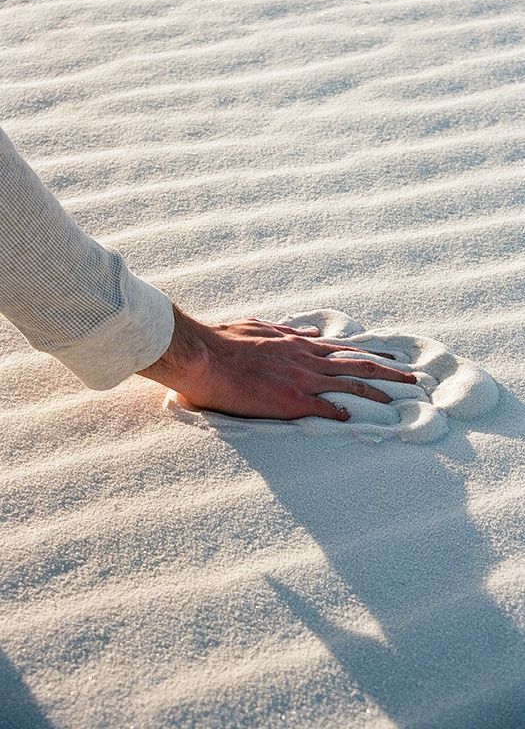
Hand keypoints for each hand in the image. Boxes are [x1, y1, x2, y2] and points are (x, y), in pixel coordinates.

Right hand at [138, 305, 415, 420]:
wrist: (206, 356)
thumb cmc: (226, 341)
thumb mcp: (260, 328)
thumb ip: (287, 331)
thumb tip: (310, 332)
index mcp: (299, 344)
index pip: (345, 350)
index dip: (372, 354)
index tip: (393, 358)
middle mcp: (307, 359)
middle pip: (358, 365)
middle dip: (390, 371)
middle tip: (415, 379)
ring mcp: (301, 379)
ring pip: (350, 384)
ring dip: (378, 391)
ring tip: (402, 398)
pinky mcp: (290, 399)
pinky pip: (323, 407)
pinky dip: (340, 411)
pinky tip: (354, 418)